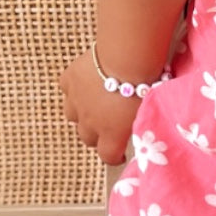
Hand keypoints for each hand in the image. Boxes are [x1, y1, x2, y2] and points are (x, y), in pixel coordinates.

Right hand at [59, 50, 140, 165]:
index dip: (113, 157)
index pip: (107, 156)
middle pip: (87, 137)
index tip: (119, 154)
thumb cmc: (145, 84)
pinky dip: (74, 87)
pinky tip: (84, 82)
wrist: (128, 58)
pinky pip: (67, 88)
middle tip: (108, 124)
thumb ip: (141, 125)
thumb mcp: (148, 112)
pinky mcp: (69, 80)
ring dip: (82, 113)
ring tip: (94, 104)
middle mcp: (90, 121)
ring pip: (72, 115)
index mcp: (112, 133)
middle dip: (97, 134)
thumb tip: (146, 129)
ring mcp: (76, 101)